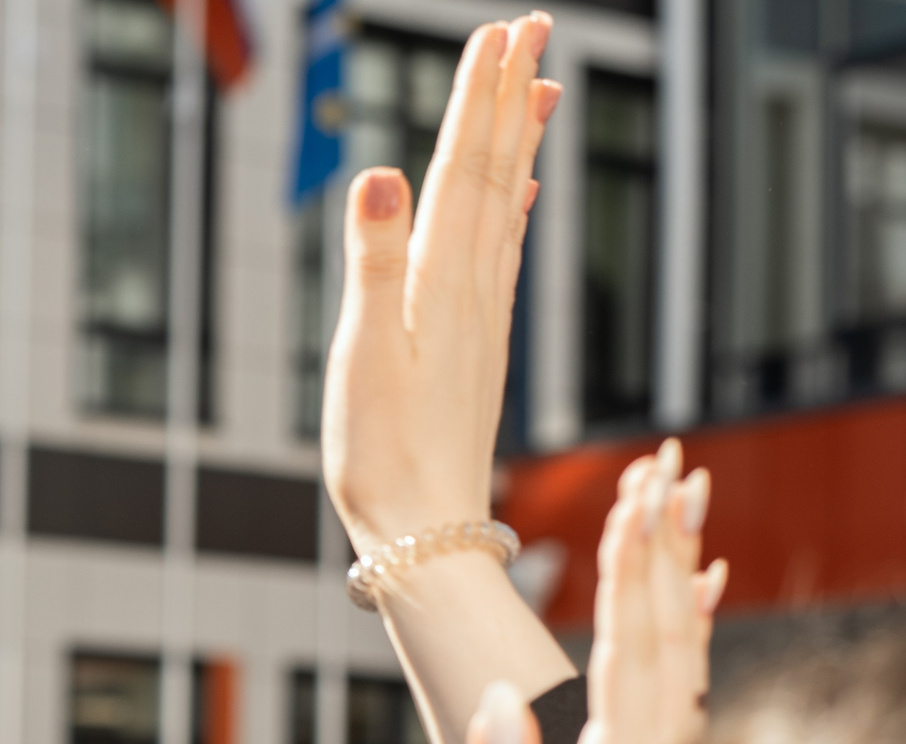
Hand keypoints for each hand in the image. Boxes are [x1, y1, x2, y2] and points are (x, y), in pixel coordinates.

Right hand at [323, 15, 556, 553]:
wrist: (426, 532)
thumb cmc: (384, 456)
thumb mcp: (364, 355)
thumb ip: (372, 260)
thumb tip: (380, 171)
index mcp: (441, 284)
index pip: (464, 169)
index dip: (481, 98)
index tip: (500, 32)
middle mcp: (473, 290)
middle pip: (495, 173)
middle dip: (510, 98)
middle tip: (529, 27)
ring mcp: (481, 317)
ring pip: (506, 207)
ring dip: (520, 143)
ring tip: (541, 86)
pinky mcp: (478, 345)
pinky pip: (502, 255)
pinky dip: (513, 210)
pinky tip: (520, 196)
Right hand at [462, 440, 726, 743]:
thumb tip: (499, 701)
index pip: (632, 652)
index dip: (633, 574)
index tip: (632, 501)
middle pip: (670, 630)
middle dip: (662, 543)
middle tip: (660, 464)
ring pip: (687, 644)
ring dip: (681, 565)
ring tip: (683, 491)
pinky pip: (688, 675)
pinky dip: (694, 617)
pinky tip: (703, 579)